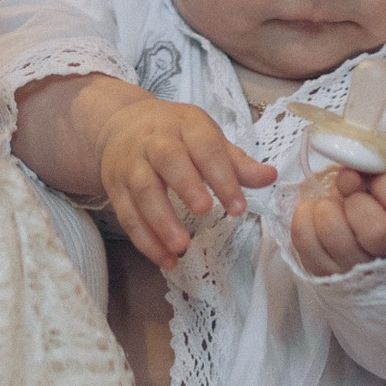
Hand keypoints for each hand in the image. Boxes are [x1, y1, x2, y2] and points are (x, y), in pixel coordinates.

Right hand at [95, 94, 276, 267]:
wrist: (120, 126)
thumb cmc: (174, 134)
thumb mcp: (206, 137)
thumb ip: (237, 162)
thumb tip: (271, 177)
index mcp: (185, 126)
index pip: (206, 148)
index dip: (222, 176)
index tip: (238, 208)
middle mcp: (155, 142)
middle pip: (168, 161)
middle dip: (186, 186)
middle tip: (204, 213)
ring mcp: (131, 164)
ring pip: (143, 190)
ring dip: (161, 220)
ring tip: (181, 247)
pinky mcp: (115, 187)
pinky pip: (127, 215)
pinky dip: (144, 240)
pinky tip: (165, 259)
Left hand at [290, 163, 385, 274]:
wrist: (357, 243)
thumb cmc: (376, 208)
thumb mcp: (385, 185)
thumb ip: (373, 173)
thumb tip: (348, 176)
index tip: (374, 181)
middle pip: (376, 230)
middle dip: (355, 202)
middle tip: (349, 196)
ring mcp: (356, 270)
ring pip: (334, 233)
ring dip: (326, 208)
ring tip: (330, 206)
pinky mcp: (324, 273)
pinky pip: (304, 238)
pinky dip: (304, 215)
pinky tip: (314, 214)